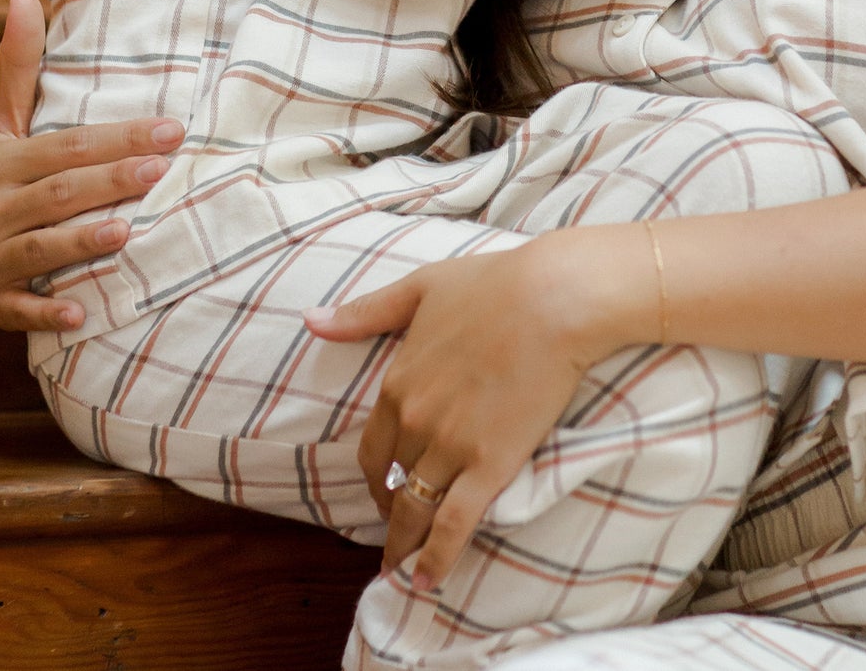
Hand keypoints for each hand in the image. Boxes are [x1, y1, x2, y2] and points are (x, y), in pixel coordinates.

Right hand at [0, 0, 184, 330]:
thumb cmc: (3, 174)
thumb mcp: (4, 121)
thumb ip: (18, 65)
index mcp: (0, 162)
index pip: (68, 146)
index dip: (119, 137)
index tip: (172, 129)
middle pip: (61, 192)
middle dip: (113, 180)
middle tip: (162, 169)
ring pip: (42, 248)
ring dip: (84, 241)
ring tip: (129, 229)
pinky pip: (21, 309)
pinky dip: (48, 312)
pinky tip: (81, 312)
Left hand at [303, 225, 652, 588]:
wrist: (554, 298)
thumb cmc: (495, 285)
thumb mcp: (420, 289)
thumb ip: (365, 312)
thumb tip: (311, 320)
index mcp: (398, 384)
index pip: (373, 449)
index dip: (376, 476)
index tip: (384, 490)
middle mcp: (415, 422)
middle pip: (393, 483)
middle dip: (392, 511)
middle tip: (398, 532)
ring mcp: (451, 447)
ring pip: (416, 511)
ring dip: (405, 545)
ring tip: (402, 570)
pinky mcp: (490, 466)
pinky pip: (454, 525)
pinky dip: (437, 559)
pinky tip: (427, 581)